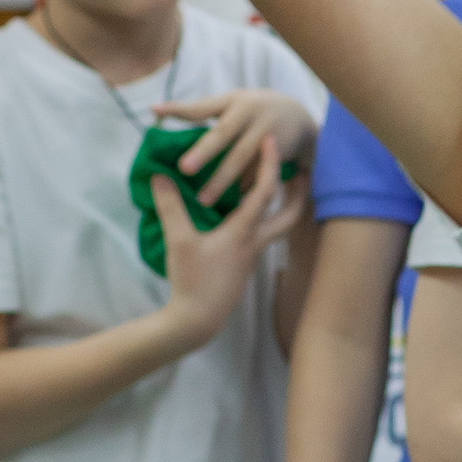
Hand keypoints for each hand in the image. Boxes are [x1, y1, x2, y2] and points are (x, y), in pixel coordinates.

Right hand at [151, 142, 296, 346]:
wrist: (198, 320)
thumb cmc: (192, 281)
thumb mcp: (179, 240)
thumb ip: (170, 206)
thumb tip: (160, 175)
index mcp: (244, 232)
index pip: (265, 192)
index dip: (270, 164)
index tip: (271, 141)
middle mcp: (255, 242)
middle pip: (291, 215)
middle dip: (299, 192)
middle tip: (301, 170)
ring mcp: (251, 256)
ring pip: (278, 227)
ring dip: (283, 205)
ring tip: (280, 185)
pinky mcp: (243, 265)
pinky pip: (262, 235)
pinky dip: (263, 219)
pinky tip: (248, 212)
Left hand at [157, 86, 319, 198]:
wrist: (300, 116)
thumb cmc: (254, 112)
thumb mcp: (234, 104)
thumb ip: (204, 111)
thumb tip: (158, 112)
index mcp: (232, 100)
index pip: (202, 105)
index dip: (179, 108)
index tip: (155, 112)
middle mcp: (249, 111)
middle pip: (223, 133)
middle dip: (204, 152)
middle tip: (184, 168)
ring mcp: (265, 131)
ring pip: (241, 158)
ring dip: (222, 180)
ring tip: (203, 199)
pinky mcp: (278, 150)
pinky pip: (258, 173)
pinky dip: (245, 188)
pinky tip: (232, 204)